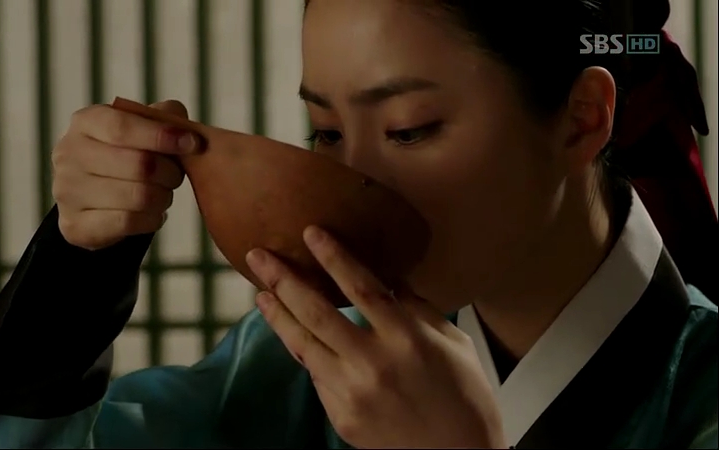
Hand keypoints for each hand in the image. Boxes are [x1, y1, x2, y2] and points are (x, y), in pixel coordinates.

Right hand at [52, 100, 197, 249]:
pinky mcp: (76, 225)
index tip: (192, 143)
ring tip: (162, 194)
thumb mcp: (140, 129)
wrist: (91, 200)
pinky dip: (152, 219)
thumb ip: (163, 118)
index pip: (122, 126)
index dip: (161, 136)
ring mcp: (68, 192)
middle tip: (175, 176)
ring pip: (138, 197)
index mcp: (86, 123)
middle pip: (138, 164)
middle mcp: (69, 154)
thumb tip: (187, 129)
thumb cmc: (123, 156)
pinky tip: (152, 213)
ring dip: (163, 198)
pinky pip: (129, 222)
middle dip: (170, 172)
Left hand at [245, 226, 505, 448]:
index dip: (334, 257)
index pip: (362, 288)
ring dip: (278, 316)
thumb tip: (390, 280)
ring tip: (259, 293)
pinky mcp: (341, 416)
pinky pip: (316, 375)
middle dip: (284, 280)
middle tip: (259, 256)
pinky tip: (292, 333)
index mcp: (407, 339)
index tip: (311, 233)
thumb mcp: (453, 343)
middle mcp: (374, 363)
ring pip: (303, 345)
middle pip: (317, 313)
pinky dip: (303, 351)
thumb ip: (418, 310)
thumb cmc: (465, 399)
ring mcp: (353, 392)